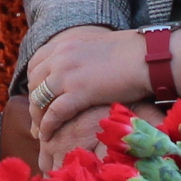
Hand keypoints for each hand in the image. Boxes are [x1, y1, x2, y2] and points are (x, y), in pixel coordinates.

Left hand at [23, 26, 148, 162]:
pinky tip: (47, 136)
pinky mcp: (78, 92)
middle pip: (34, 84)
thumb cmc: (132, 53)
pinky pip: (54, 113)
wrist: (147, 57)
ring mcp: (67, 74)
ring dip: (38, 118)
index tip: (37, 97)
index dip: (33, 83)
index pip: (35, 65)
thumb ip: (83, 57)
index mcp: (64, 45)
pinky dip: (48, 126)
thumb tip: (83, 72)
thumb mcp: (97, 48)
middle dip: (33, 103)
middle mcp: (60, 57)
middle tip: (36, 120)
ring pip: (39, 99)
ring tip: (40, 132)